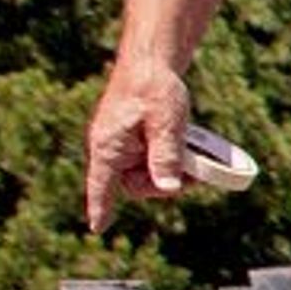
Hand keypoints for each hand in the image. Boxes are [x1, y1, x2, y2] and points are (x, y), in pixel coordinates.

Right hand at [84, 60, 189, 227]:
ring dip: (170, 171)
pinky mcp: (134, 138)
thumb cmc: (154, 88)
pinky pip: (151, 160)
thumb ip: (166, 157)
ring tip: (193, 159)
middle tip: (193, 174)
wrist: (151, 61)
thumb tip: (168, 190)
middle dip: (164, 183)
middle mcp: (110, 148)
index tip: (97, 228)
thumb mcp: (166, 124)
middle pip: (135, 185)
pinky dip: (168, 160)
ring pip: (146, 173)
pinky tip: (186, 149)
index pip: (101, 185)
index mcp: (108, 146)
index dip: (100, 208)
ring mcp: (121, 143)